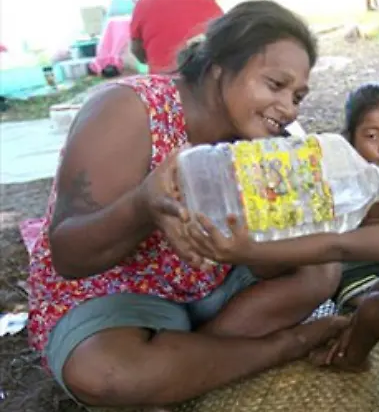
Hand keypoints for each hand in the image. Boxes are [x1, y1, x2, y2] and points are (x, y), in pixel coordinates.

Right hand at [137, 147, 200, 266]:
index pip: (169, 205)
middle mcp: (165, 219)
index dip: (175, 209)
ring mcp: (169, 229)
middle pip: (174, 235)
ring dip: (191, 257)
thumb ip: (174, 160)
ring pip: (180, 246)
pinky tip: (205, 267)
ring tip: (206, 267)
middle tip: (198, 257)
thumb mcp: (160, 171)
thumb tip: (189, 143)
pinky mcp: (174, 235)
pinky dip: (193, 258)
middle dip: (185, 246)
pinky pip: (184, 249)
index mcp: (161, 203)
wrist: (141, 205)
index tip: (183, 214)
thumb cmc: (153, 186)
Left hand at [186, 213, 251, 264]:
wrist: (250, 257)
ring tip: (183, 229)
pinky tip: (188, 241)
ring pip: (197, 247)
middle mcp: (217, 251)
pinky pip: (199, 253)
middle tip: (186, 220)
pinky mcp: (213, 259)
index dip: (203, 221)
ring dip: (189, 239)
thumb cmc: (247, 243)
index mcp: (224, 244)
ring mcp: (214, 257)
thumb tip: (229, 215)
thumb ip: (234, 225)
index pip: (211, 230)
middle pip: (200, 239)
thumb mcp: (243, 233)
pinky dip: (193, 247)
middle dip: (192, 229)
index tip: (197, 213)